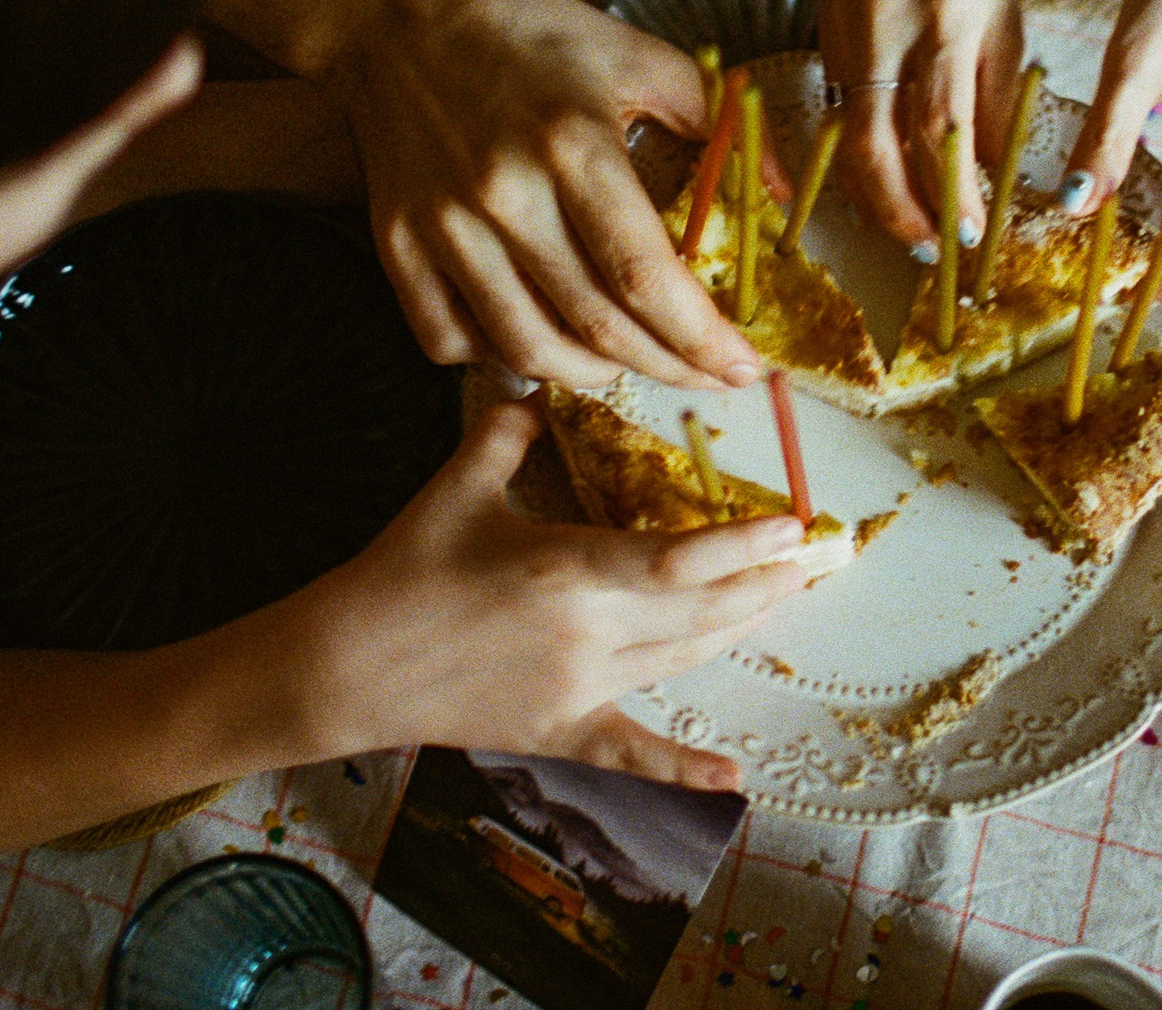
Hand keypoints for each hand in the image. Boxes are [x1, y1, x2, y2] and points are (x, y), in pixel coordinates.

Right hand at [294, 400, 813, 789]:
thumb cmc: (400, 570)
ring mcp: (578, 688)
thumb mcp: (456, 486)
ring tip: (784, 600)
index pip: (678, 557)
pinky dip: (684, 768)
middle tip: (817, 559)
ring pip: (682, 658)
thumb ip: (506, 431)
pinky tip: (732, 779)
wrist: (344, 668)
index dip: (743, 544)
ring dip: (739, 629)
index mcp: (567, 567)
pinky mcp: (560, 730)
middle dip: (764, 583)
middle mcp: (587, 632)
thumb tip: (535, 383)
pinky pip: (631, 750)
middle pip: (700, 609)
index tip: (794, 525)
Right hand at [331, 0, 765, 387]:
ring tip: (632, 362)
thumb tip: (778, 191)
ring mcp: (444, 228)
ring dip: (594, 375)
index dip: (700, 338)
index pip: (645, 275)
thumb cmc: (522, 29)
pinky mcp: (396, 245)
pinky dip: (502, 357)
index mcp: (572, 144)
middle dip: (668, 368)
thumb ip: (714, 120)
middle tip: (707, 378)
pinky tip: (541, 335)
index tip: (742, 366)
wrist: (391, 15)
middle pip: (597, 327)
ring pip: (527, 349)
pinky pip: (451, 339)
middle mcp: (505, 196)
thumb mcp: (632, 52)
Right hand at [818, 0, 1025, 259]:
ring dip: (874, 194)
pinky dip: (856, 151)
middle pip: (879, 145)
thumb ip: (1000, 87)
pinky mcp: (822, 26)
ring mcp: (846, 26)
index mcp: (950, 13)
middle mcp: (890, 23)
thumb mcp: (1008, 3)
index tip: (974, 232)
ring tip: (907, 228)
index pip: (945, 126)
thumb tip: (999, 166)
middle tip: (932, 249)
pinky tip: (878, 176)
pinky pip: (837, 105)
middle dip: (903, 212)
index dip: (956, 192)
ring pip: (847, 134)